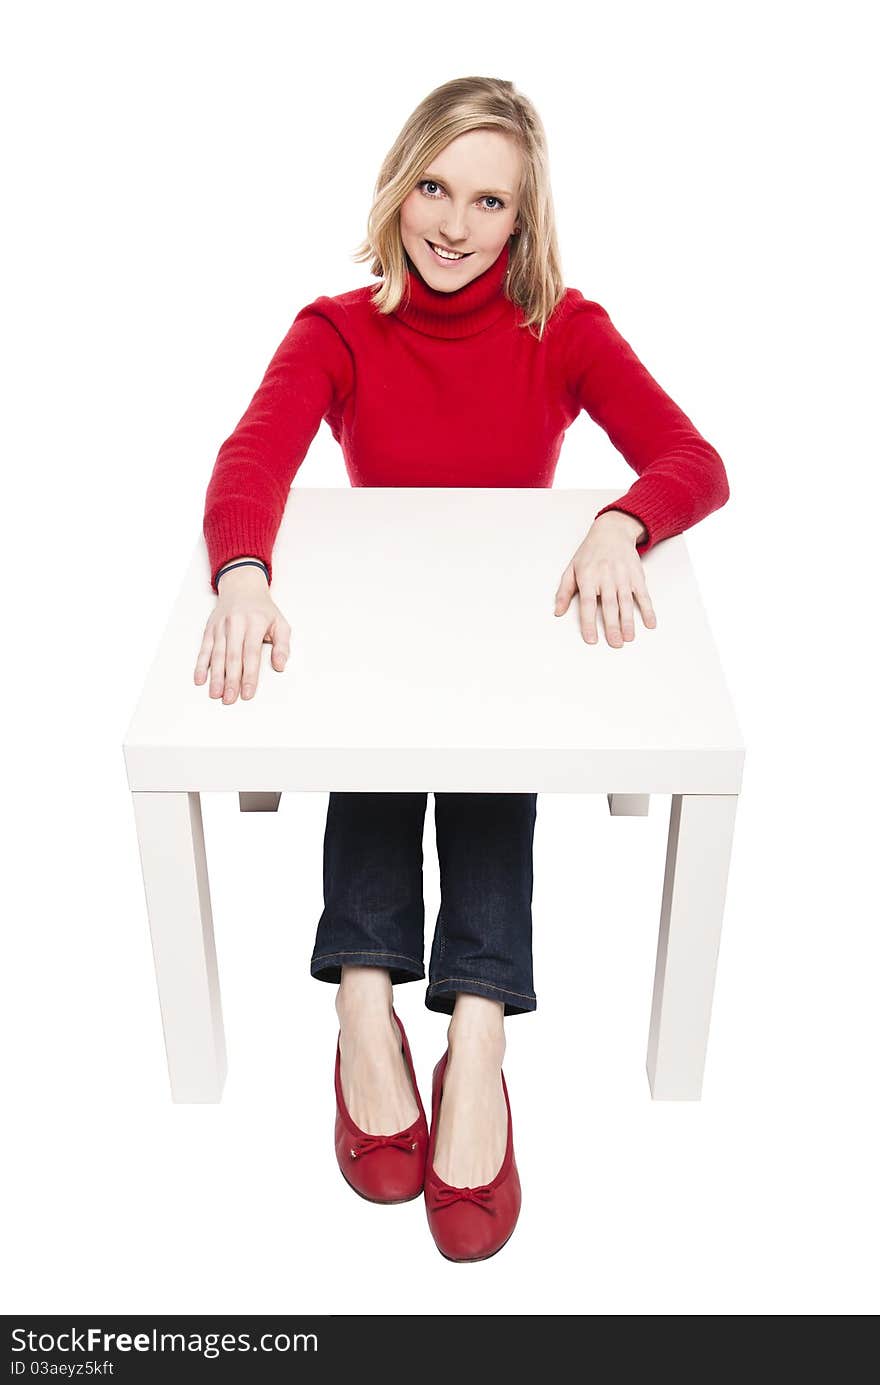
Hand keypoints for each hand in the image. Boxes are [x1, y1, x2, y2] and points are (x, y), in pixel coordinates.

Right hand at [194, 565, 290, 702]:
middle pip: (232, 657)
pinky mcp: (210, 629)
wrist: (242, 587)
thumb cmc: (262, 610)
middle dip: (231, 680)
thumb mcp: (280, 623)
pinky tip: (199, 679)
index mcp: (255, 623)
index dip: (249, 675)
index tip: (247, 693)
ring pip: (217, 654)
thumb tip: (280, 665)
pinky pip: (204, 649)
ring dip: (215, 676)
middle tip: (230, 699)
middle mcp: (236, 624)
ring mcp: (221, 627)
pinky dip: (200, 664)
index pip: (251, 654)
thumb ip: (282, 645)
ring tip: (215, 694)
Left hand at [554, 512, 656, 646]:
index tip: (591, 639)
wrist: (612, 531)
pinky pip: (643, 595)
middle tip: (615, 643)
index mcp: (587, 576)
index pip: (588, 603)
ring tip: (629, 637)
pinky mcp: (636, 575)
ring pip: (626, 602)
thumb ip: (564, 591)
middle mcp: (606, 576)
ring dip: (629, 621)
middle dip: (612, 626)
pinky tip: (650, 623)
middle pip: (609, 605)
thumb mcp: (571, 568)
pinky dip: (648, 609)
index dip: (589, 622)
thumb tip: (557, 612)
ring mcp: (623, 576)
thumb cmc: (590, 552)